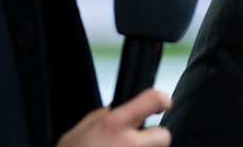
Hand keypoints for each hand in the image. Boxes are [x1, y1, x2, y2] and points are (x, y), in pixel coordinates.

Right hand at [56, 88, 171, 146]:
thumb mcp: (79, 131)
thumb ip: (103, 117)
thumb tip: (118, 109)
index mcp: (114, 125)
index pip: (152, 100)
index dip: (160, 99)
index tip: (162, 102)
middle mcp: (130, 145)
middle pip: (163, 136)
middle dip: (153, 139)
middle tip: (135, 143)